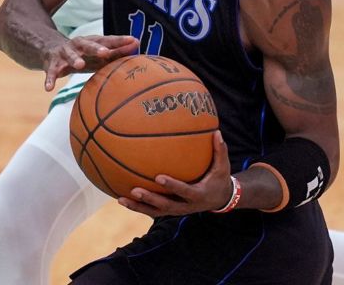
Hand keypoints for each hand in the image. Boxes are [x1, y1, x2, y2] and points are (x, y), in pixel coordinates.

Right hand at [42, 35, 138, 90]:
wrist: (51, 49)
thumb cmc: (83, 54)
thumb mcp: (98, 52)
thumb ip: (117, 50)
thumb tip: (137, 44)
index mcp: (91, 42)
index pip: (107, 40)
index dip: (119, 41)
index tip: (132, 41)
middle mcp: (78, 45)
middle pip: (88, 44)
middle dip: (96, 48)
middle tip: (105, 52)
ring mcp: (64, 53)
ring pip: (69, 55)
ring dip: (74, 59)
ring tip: (80, 65)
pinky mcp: (52, 64)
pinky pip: (51, 72)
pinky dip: (49, 79)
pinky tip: (49, 88)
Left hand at [118, 131, 233, 216]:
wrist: (219, 199)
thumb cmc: (219, 178)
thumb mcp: (223, 167)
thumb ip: (220, 150)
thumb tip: (217, 132)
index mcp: (198, 195)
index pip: (184, 191)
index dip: (172, 186)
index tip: (158, 177)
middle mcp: (185, 206)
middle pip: (165, 206)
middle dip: (149, 199)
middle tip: (135, 190)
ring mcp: (176, 210)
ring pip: (155, 212)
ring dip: (138, 207)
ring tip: (120, 199)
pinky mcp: (170, 210)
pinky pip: (152, 210)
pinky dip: (138, 206)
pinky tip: (122, 198)